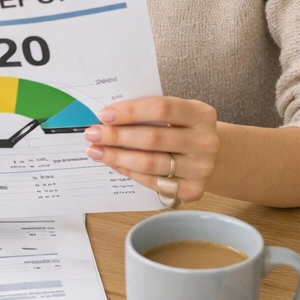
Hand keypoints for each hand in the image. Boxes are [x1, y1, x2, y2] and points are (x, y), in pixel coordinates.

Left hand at [84, 97, 220, 204]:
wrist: (208, 154)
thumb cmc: (181, 127)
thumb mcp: (175, 113)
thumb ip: (147, 112)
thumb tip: (106, 117)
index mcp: (201, 114)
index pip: (162, 108)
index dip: (130, 111)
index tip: (103, 114)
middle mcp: (205, 142)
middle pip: (152, 138)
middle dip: (116, 136)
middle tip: (91, 134)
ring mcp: (201, 169)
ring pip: (150, 163)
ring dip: (117, 157)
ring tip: (95, 151)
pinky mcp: (192, 190)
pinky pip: (152, 182)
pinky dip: (129, 171)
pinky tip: (113, 163)